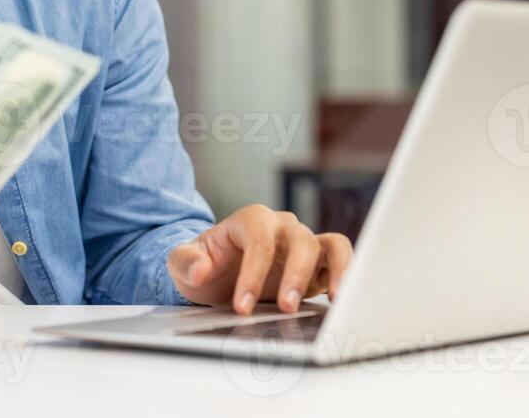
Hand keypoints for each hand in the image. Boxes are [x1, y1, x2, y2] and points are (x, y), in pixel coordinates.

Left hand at [167, 205, 352, 313]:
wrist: (218, 273)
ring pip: (331, 245)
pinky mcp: (317, 265)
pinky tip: (341, 299)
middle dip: (295, 275)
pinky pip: (340, 261)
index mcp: (250, 221)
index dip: (253, 273)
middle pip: (300, 240)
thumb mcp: (182, 263)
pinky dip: (346, 275)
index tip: (242, 306)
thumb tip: (201, 269)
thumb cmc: (204, 264)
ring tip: (334, 298)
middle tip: (285, 308)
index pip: (259, 240)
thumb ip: (185, 262)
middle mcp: (282, 227)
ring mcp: (303, 244)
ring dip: (335, 271)